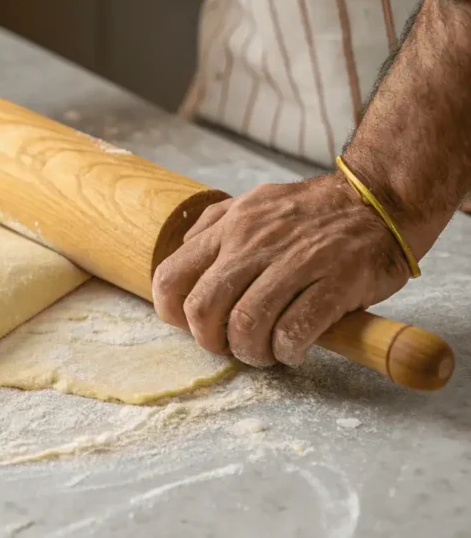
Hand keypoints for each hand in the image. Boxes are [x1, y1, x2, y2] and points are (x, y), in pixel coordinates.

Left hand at [152, 173, 411, 366]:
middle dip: (210, 340)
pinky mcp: (335, 282)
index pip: (171, 276)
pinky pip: (294, 331)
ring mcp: (295, 261)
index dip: (172, 313)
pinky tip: (294, 348)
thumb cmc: (313, 212)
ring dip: (251, 351)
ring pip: (246, 324)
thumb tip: (183, 255)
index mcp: (230, 227)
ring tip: (265, 350)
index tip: (192, 325)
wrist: (380, 199)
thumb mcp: (253, 204)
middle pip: (203, 308)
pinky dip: (287, 350)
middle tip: (230, 345)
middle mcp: (254, 242)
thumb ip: (214, 227)